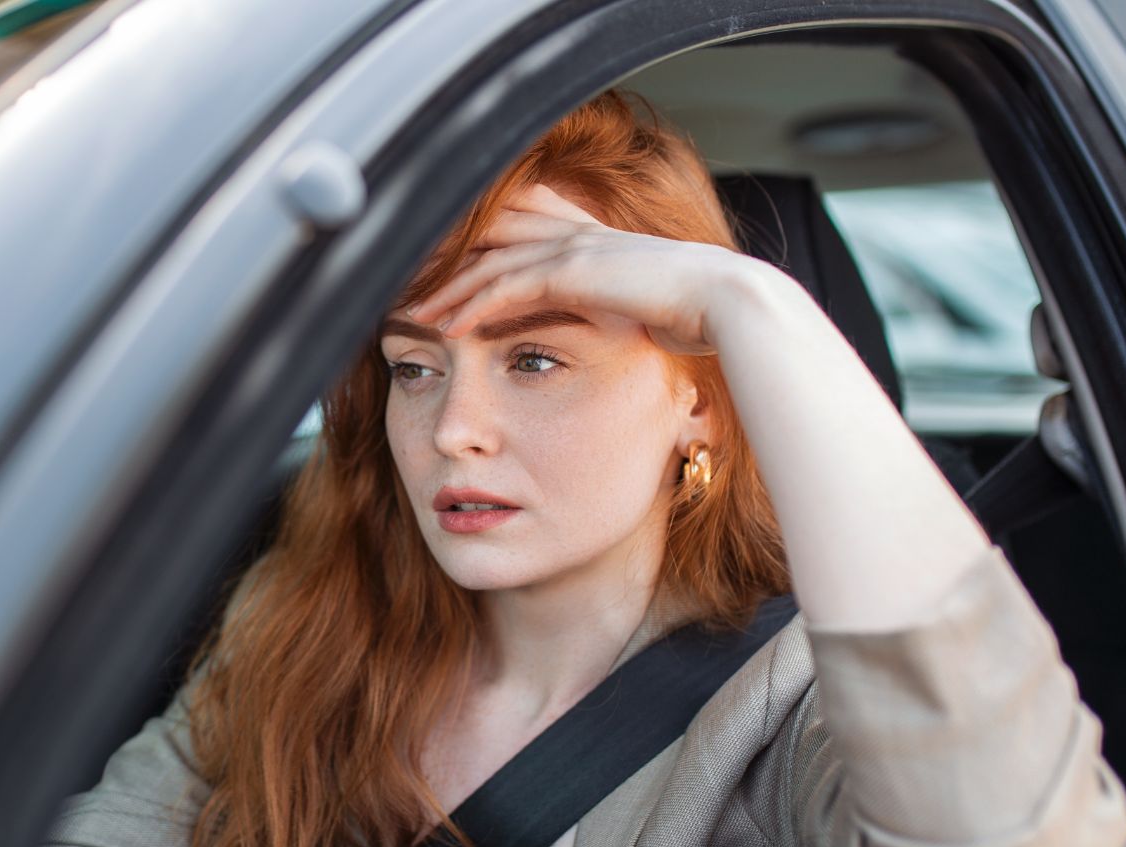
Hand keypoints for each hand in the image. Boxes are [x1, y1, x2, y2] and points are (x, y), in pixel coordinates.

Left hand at [405, 184, 773, 356]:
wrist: (726, 304)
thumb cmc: (694, 314)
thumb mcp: (640, 308)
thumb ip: (610, 310)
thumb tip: (605, 333)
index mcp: (587, 238)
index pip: (512, 234)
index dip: (469, 255)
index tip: (432, 280)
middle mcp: (573, 233)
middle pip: (487, 239)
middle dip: (443, 263)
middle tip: (400, 288)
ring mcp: (572, 247)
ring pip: (488, 262)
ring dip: (446, 289)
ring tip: (410, 314)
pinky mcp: (573, 270)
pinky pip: (507, 286)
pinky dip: (472, 305)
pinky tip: (445, 326)